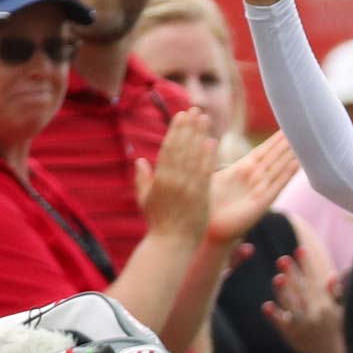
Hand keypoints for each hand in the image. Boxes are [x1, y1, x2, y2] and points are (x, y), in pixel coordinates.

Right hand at [136, 109, 214, 240]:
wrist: (173, 243)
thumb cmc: (158, 222)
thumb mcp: (145, 199)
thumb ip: (143, 179)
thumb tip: (140, 161)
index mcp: (160, 179)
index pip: (169, 148)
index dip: (176, 130)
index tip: (181, 115)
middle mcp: (174, 180)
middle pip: (182, 147)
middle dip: (189, 126)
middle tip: (196, 109)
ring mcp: (189, 187)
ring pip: (195, 156)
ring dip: (200, 135)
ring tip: (206, 119)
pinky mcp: (201, 195)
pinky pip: (206, 171)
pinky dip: (209, 156)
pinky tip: (212, 142)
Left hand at [208, 133, 299, 245]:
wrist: (209, 228)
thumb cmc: (206, 204)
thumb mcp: (209, 177)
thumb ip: (211, 159)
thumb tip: (207, 140)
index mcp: (241, 170)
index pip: (262, 151)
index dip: (274, 140)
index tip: (286, 127)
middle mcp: (254, 178)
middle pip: (274, 156)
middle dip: (287, 143)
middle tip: (303, 128)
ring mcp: (260, 189)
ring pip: (279, 167)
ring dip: (292, 154)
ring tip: (305, 141)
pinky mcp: (263, 202)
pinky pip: (278, 183)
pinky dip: (289, 172)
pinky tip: (299, 162)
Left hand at [262, 247, 345, 352]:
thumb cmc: (333, 330)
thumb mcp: (338, 311)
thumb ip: (333, 293)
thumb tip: (331, 275)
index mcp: (327, 304)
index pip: (316, 280)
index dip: (308, 265)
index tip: (300, 250)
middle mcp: (317, 313)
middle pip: (303, 289)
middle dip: (294, 274)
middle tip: (283, 259)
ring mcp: (304, 324)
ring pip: (293, 304)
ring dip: (285, 291)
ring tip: (278, 278)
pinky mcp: (293, 335)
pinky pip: (282, 324)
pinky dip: (275, 315)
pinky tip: (266, 306)